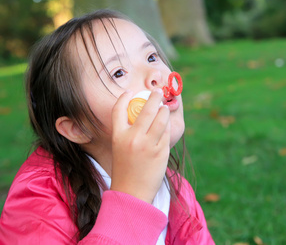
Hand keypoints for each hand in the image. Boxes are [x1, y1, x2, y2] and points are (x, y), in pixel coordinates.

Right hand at [110, 89, 170, 203]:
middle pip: (146, 109)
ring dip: (164, 110)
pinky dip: (167, 126)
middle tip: (157, 91)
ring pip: (161, 118)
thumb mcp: (119, 148)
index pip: (118, 109)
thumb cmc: (124, 170)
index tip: (130, 92)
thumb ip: (127, 132)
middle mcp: (133, 138)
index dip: (124, 97)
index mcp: (118, 136)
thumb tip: (141, 114)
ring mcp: (148, 145)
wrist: (131, 194)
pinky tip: (166, 124)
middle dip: (154, 96)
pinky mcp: (161, 152)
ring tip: (164, 107)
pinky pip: (166, 132)